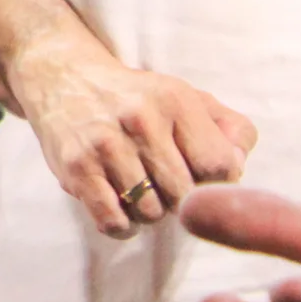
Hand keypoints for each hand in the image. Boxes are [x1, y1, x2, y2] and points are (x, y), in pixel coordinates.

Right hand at [6, 28, 255, 237]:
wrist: (61, 76)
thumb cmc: (136, 97)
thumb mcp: (187, 96)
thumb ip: (231, 128)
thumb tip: (239, 165)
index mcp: (174, 100)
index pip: (220, 167)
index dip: (215, 182)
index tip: (197, 175)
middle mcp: (140, 119)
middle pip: (185, 196)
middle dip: (179, 199)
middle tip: (162, 183)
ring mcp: (104, 144)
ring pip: (150, 213)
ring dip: (148, 211)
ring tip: (137, 189)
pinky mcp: (76, 167)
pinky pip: (113, 221)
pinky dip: (121, 225)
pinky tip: (119, 204)